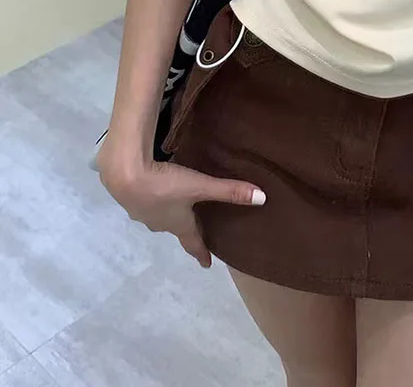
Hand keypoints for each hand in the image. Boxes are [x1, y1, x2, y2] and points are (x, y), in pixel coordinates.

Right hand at [98, 145, 265, 267]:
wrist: (124, 175)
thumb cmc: (165, 185)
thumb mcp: (200, 186)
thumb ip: (229, 190)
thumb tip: (263, 199)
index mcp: (178, 224)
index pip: (193, 242)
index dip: (201, 252)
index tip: (207, 264)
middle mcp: (160, 223)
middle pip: (176, 228)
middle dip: (185, 228)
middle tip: (194, 227)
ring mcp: (141, 212)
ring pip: (159, 216)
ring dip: (167, 213)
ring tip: (173, 207)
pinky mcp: (128, 198)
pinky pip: (145, 202)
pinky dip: (152, 200)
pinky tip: (151, 191)